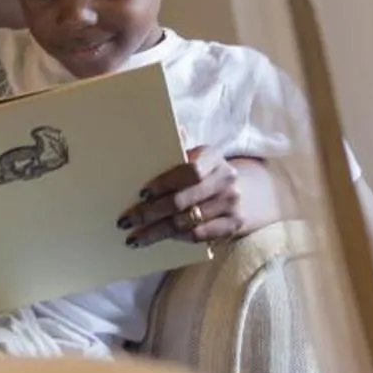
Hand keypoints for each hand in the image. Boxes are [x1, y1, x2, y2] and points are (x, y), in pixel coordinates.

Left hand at [117, 146, 266, 247]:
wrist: (246, 191)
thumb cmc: (208, 173)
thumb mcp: (197, 156)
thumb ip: (179, 149)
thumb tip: (172, 131)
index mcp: (213, 157)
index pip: (190, 171)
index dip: (165, 183)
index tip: (141, 193)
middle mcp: (226, 180)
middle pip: (183, 200)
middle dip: (151, 212)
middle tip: (127, 221)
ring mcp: (232, 204)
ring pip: (187, 222)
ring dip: (158, 231)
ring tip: (135, 237)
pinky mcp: (233, 225)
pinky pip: (199, 236)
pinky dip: (177, 239)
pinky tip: (159, 241)